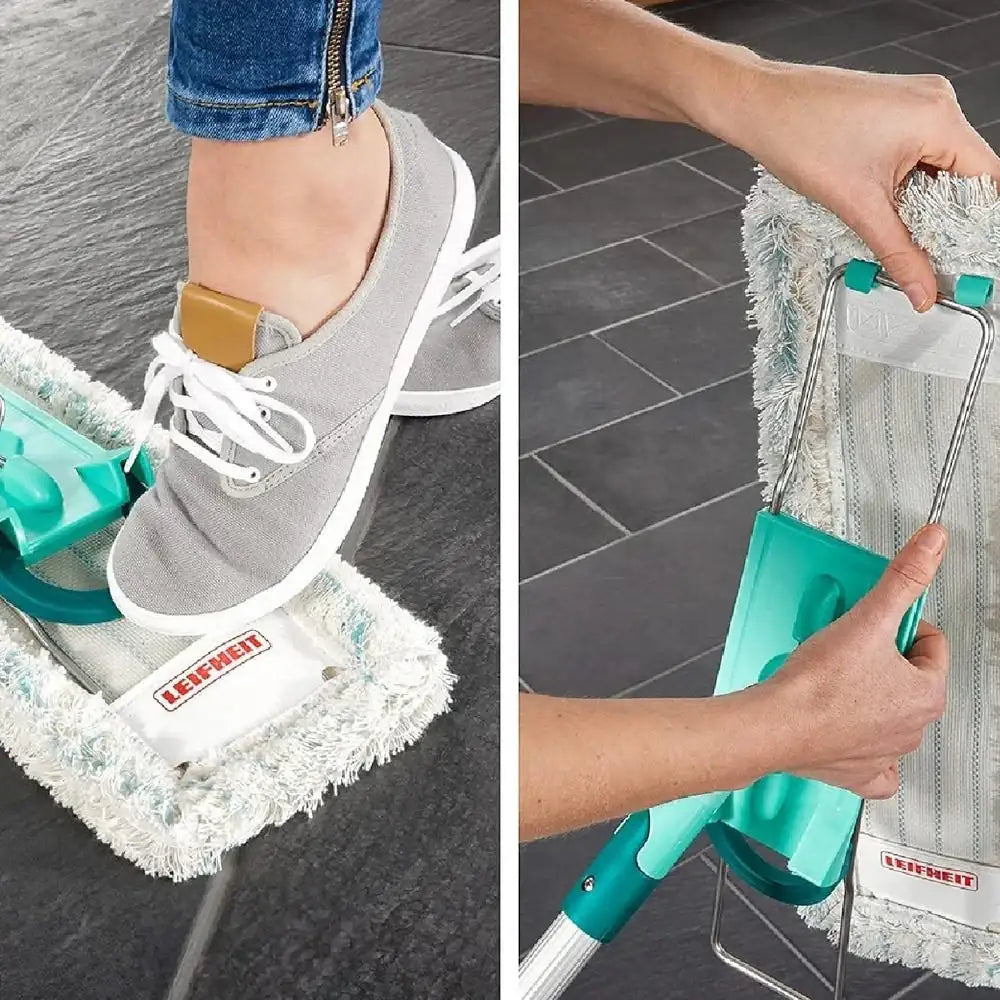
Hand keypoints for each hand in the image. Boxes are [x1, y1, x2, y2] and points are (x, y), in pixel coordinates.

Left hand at [731, 62, 999, 310]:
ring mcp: (915, 102)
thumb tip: (924, 291)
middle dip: (948, 218)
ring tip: (901, 232)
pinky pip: (917, 152)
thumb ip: (898, 254)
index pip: (986, 180)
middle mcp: (935, 103)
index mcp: (938, 119)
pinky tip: (886, 205)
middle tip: (932, 257)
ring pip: (939, 166)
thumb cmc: (800, 137)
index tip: (964, 257)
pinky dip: (907, 184)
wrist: (760, 107)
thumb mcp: (857, 207)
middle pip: (965, 174)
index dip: (977, 224)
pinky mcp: (894, 108)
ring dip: (924, 202)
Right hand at [761, 524, 948, 798]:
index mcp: (926, 694)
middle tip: (850, 650)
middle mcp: (912, 729)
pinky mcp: (856, 773)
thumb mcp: (866, 618)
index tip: (873, 625)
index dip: (900, 626)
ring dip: (870, 696)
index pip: (931, 645)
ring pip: (890, 715)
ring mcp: (885, 753)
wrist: (773, 725)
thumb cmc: (816, 685)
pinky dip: (865, 751)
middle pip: (910, 678)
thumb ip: (903, 578)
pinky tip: (846, 729)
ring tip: (836, 680)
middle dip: (884, 660)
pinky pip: (875, 767)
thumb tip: (933, 544)